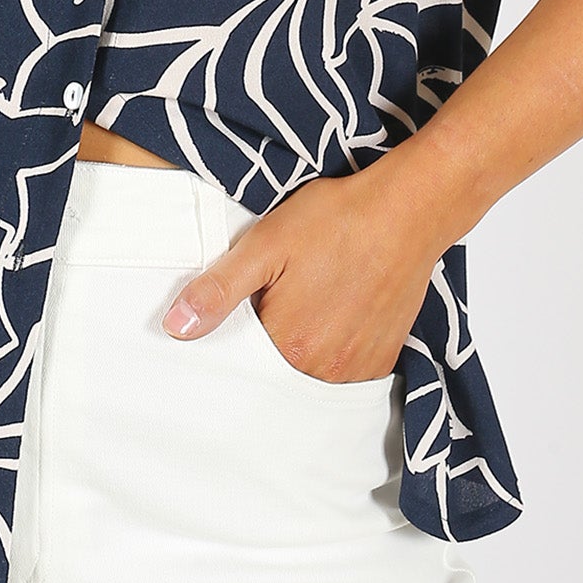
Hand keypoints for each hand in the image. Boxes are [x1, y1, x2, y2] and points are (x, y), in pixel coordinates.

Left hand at [160, 160, 446, 381]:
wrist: (407, 211)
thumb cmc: (336, 220)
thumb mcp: (265, 244)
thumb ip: (218, 290)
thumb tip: (175, 328)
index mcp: (289, 345)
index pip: (242, 359)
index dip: (240, 329)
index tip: (252, 302)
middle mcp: (325, 370)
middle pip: (278, 370)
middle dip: (272, 339)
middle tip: (287, 292)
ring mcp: (358, 368)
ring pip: (311, 372)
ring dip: (304, 347)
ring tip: (313, 299)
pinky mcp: (384, 360)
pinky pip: (344, 371)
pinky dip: (334, 350)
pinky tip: (337, 311)